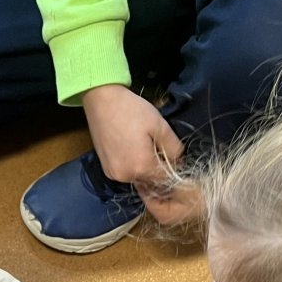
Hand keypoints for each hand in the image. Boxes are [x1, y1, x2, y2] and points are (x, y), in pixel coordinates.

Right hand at [83, 84, 190, 222]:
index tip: (174, 157)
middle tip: (159, 149)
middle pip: (151, 182)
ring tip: (146, 148)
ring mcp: (113, 174)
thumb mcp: (160, 126)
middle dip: (159, 170)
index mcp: (142, 167)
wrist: (102, 100)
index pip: (165, 180)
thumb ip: (174, 148)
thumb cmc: (132, 110)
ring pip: (138, 179)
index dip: (173, 170)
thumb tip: (179, 162)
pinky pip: (126, 174)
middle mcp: (126, 176)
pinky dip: (133, 167)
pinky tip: (134, 150)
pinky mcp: (106, 169)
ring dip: (145, 170)